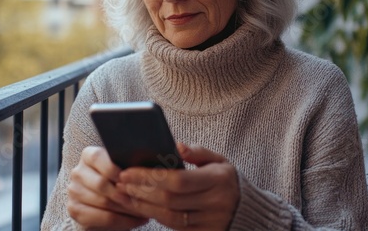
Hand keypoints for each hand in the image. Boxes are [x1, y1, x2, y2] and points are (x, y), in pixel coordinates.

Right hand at [67, 146, 148, 229]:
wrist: (108, 200)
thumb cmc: (120, 180)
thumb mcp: (124, 169)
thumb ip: (129, 166)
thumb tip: (143, 170)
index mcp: (88, 155)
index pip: (97, 158)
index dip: (113, 169)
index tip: (129, 178)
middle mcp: (78, 172)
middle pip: (100, 183)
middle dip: (124, 193)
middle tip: (142, 199)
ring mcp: (73, 191)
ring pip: (103, 202)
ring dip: (126, 209)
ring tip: (143, 210)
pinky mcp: (74, 210)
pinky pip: (100, 218)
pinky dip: (121, 221)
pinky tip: (135, 221)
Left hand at [115, 143, 239, 229]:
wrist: (247, 209)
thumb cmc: (226, 179)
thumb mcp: (219, 160)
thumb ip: (198, 152)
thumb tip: (176, 146)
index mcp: (218, 180)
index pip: (179, 180)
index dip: (151, 177)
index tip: (129, 171)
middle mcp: (215, 204)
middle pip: (170, 199)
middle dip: (141, 190)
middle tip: (121, 181)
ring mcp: (210, 223)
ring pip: (169, 217)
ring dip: (142, 205)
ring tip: (124, 194)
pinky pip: (174, 227)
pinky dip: (154, 216)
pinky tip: (139, 206)